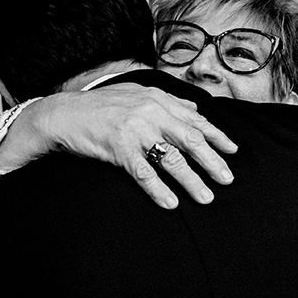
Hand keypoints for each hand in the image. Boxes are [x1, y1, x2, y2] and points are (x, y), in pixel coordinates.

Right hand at [0, 84, 238, 208]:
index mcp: (158, 100)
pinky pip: (143, 172)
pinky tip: (171, 203)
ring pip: (171, 158)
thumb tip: (194, 108)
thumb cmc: (103, 107)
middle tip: (228, 180)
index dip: (216, 136)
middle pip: (190, 140)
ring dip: (191, 180)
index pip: (195, 120)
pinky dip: (158, 189)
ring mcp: (135, 129)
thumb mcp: (138, 95)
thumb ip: (168, 102)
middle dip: (212, 161)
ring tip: (206, 198)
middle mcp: (151, 112)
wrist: (64, 113)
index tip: (233, 152)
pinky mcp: (118, 147)